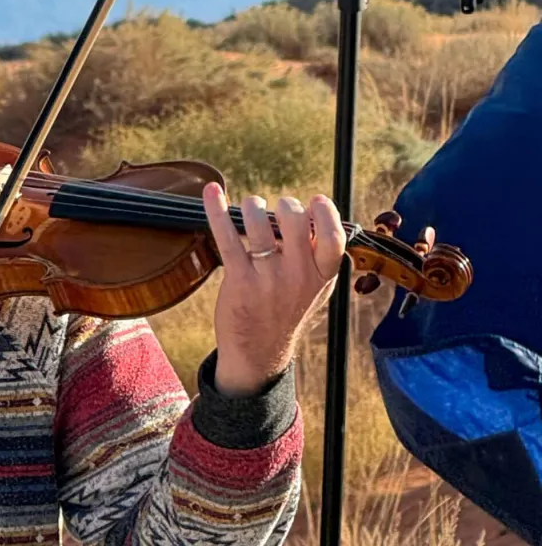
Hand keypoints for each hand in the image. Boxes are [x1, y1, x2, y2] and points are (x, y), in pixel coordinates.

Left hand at [203, 183, 346, 396]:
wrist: (258, 353)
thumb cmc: (286, 314)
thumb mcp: (315, 291)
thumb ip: (320, 258)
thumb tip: (315, 217)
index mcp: (321, 276)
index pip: (333, 236)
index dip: (324, 212)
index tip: (314, 201)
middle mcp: (297, 275)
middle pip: (295, 221)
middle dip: (284, 205)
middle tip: (276, 210)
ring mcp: (267, 277)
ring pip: (260, 223)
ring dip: (253, 206)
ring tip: (251, 208)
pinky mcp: (238, 279)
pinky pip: (227, 236)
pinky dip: (216, 210)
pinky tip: (211, 192)